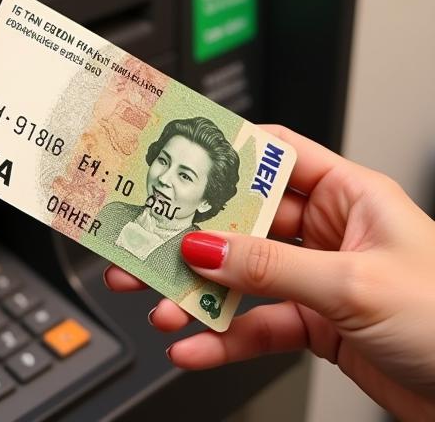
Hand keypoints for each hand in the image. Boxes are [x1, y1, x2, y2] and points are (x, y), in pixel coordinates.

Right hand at [104, 125, 434, 421]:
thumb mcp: (354, 284)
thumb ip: (272, 267)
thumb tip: (205, 248)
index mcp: (348, 194)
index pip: (274, 155)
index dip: (224, 153)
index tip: (175, 157)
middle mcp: (329, 231)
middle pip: (244, 222)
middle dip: (191, 238)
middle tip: (144, 243)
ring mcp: (320, 279)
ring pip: (243, 276)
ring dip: (198, 293)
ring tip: (159, 304)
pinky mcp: (318, 325)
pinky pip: (258, 324)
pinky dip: (224, 338)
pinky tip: (196, 346)